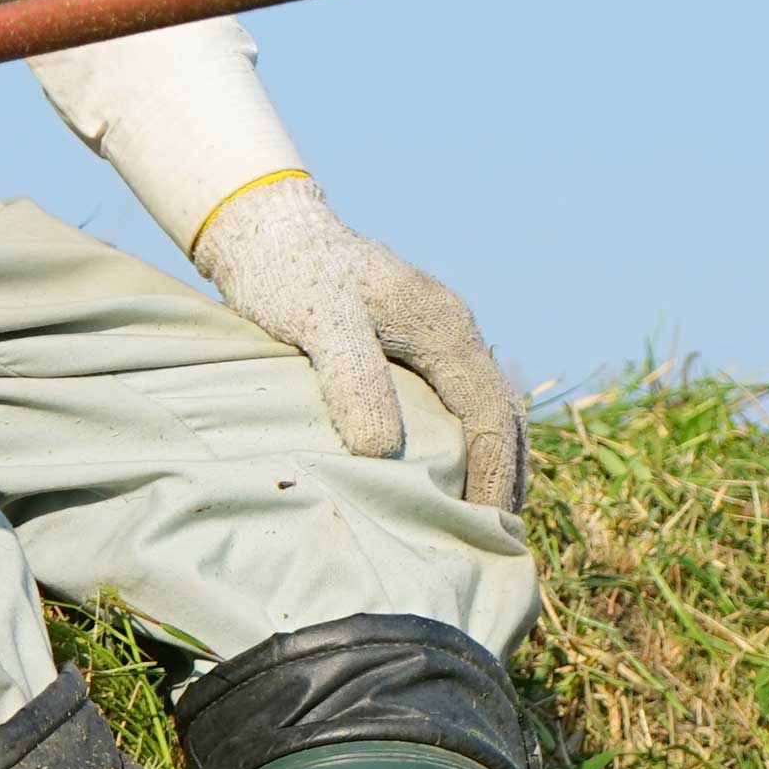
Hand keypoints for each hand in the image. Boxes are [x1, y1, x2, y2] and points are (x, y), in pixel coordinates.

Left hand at [193, 176, 526, 513]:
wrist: (264, 228)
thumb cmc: (287, 273)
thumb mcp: (319, 321)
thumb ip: (353, 378)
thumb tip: (384, 451)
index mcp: (444, 326)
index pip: (490, 412)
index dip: (492, 473)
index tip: (485, 525)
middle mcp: (452, 331)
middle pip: (501, 414)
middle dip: (504, 476)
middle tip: (495, 540)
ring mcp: (435, 337)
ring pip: (482, 409)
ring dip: (488, 462)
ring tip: (477, 519)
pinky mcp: (409, 346)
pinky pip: (454, 403)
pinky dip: (462, 444)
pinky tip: (443, 477)